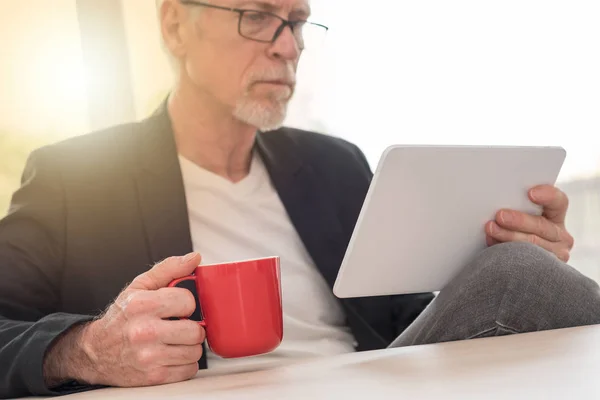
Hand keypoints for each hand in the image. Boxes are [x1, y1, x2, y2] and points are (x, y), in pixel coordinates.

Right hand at [43, 252, 204, 387]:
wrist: (95, 352)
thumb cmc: (121, 318)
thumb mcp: (139, 287)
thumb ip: (168, 269)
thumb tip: (194, 258)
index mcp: (142, 306)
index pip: (188, 302)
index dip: (186, 304)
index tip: (177, 308)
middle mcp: (144, 332)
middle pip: (195, 331)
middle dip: (191, 328)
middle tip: (178, 326)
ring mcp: (149, 357)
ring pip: (195, 352)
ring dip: (189, 347)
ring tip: (173, 341)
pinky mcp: (153, 376)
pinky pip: (188, 370)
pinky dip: (184, 364)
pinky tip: (170, 355)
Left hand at [485, 185, 574, 261]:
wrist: (513, 266)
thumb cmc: (513, 232)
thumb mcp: (519, 218)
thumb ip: (516, 208)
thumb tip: (496, 200)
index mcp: (555, 216)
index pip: (558, 202)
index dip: (547, 195)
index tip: (530, 193)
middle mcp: (560, 237)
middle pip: (542, 226)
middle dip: (519, 220)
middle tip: (500, 216)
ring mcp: (555, 256)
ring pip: (533, 245)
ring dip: (509, 236)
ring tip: (491, 230)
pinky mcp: (544, 271)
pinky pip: (526, 262)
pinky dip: (506, 252)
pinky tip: (494, 248)